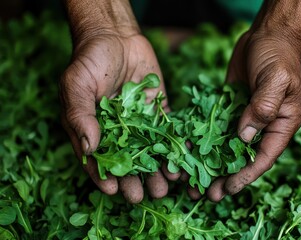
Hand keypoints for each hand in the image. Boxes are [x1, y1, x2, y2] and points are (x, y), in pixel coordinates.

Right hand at [60, 29, 178, 202]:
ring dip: (158, 170)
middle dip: (135, 181)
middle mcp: (118, 132)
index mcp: (94, 131)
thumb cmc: (90, 60)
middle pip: (127, 163)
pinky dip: (177, 146)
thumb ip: (81, 115)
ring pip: (150, 153)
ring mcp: (140, 124)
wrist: (116, 37)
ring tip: (167, 183)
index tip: (112, 190)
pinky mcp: (159, 113)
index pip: (98, 160)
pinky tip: (184, 158)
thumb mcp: (76, 85)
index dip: (103, 176)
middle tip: (144, 196)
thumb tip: (89, 148)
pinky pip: (169, 133)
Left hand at [207, 30, 300, 200]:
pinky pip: (214, 127)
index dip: (246, 175)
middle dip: (224, 176)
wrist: (267, 34)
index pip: (264, 157)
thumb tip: (244, 136)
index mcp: (281, 124)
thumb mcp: (276, 80)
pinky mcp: (228, 107)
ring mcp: (244, 116)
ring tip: (192, 180)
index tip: (229, 190)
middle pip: (242, 158)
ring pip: (226, 146)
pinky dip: (202, 140)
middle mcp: (262, 125)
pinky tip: (187, 150)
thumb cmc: (279, 55)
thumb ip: (263, 107)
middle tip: (206, 194)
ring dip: (210, 163)